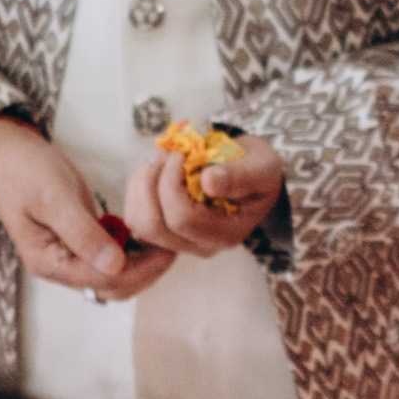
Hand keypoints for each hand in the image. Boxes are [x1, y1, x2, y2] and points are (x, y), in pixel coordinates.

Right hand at [0, 114, 168, 301]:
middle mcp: (58, 266)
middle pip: (110, 286)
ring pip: (112, 276)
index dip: (139, 270)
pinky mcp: (77, 242)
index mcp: (48, 262)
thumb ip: (82, 233)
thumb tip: (114, 265)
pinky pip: (108, 258)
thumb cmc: (25, 170)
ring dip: (139, 264)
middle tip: (172, 247)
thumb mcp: (55, 198)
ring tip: (163, 242)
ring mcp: (67, 256)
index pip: (102, 280)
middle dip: (144, 272)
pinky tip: (145, 234)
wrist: (6, 152)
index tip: (168, 252)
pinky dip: (129, 251)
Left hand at [130, 125, 282, 264]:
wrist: (252, 174)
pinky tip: (154, 167)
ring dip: (141, 184)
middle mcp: (201, 245)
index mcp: (227, 234)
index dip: (172, 184)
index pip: (183, 219)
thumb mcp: (262, 167)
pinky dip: (137, 186)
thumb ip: (242, 176)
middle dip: (151, 184)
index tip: (181, 155)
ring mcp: (180, 241)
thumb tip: (209, 181)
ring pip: (139, 223)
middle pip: (154, 227)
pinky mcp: (164, 230)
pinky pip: (135, 215)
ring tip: (159, 156)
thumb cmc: (258, 169)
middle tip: (165, 153)